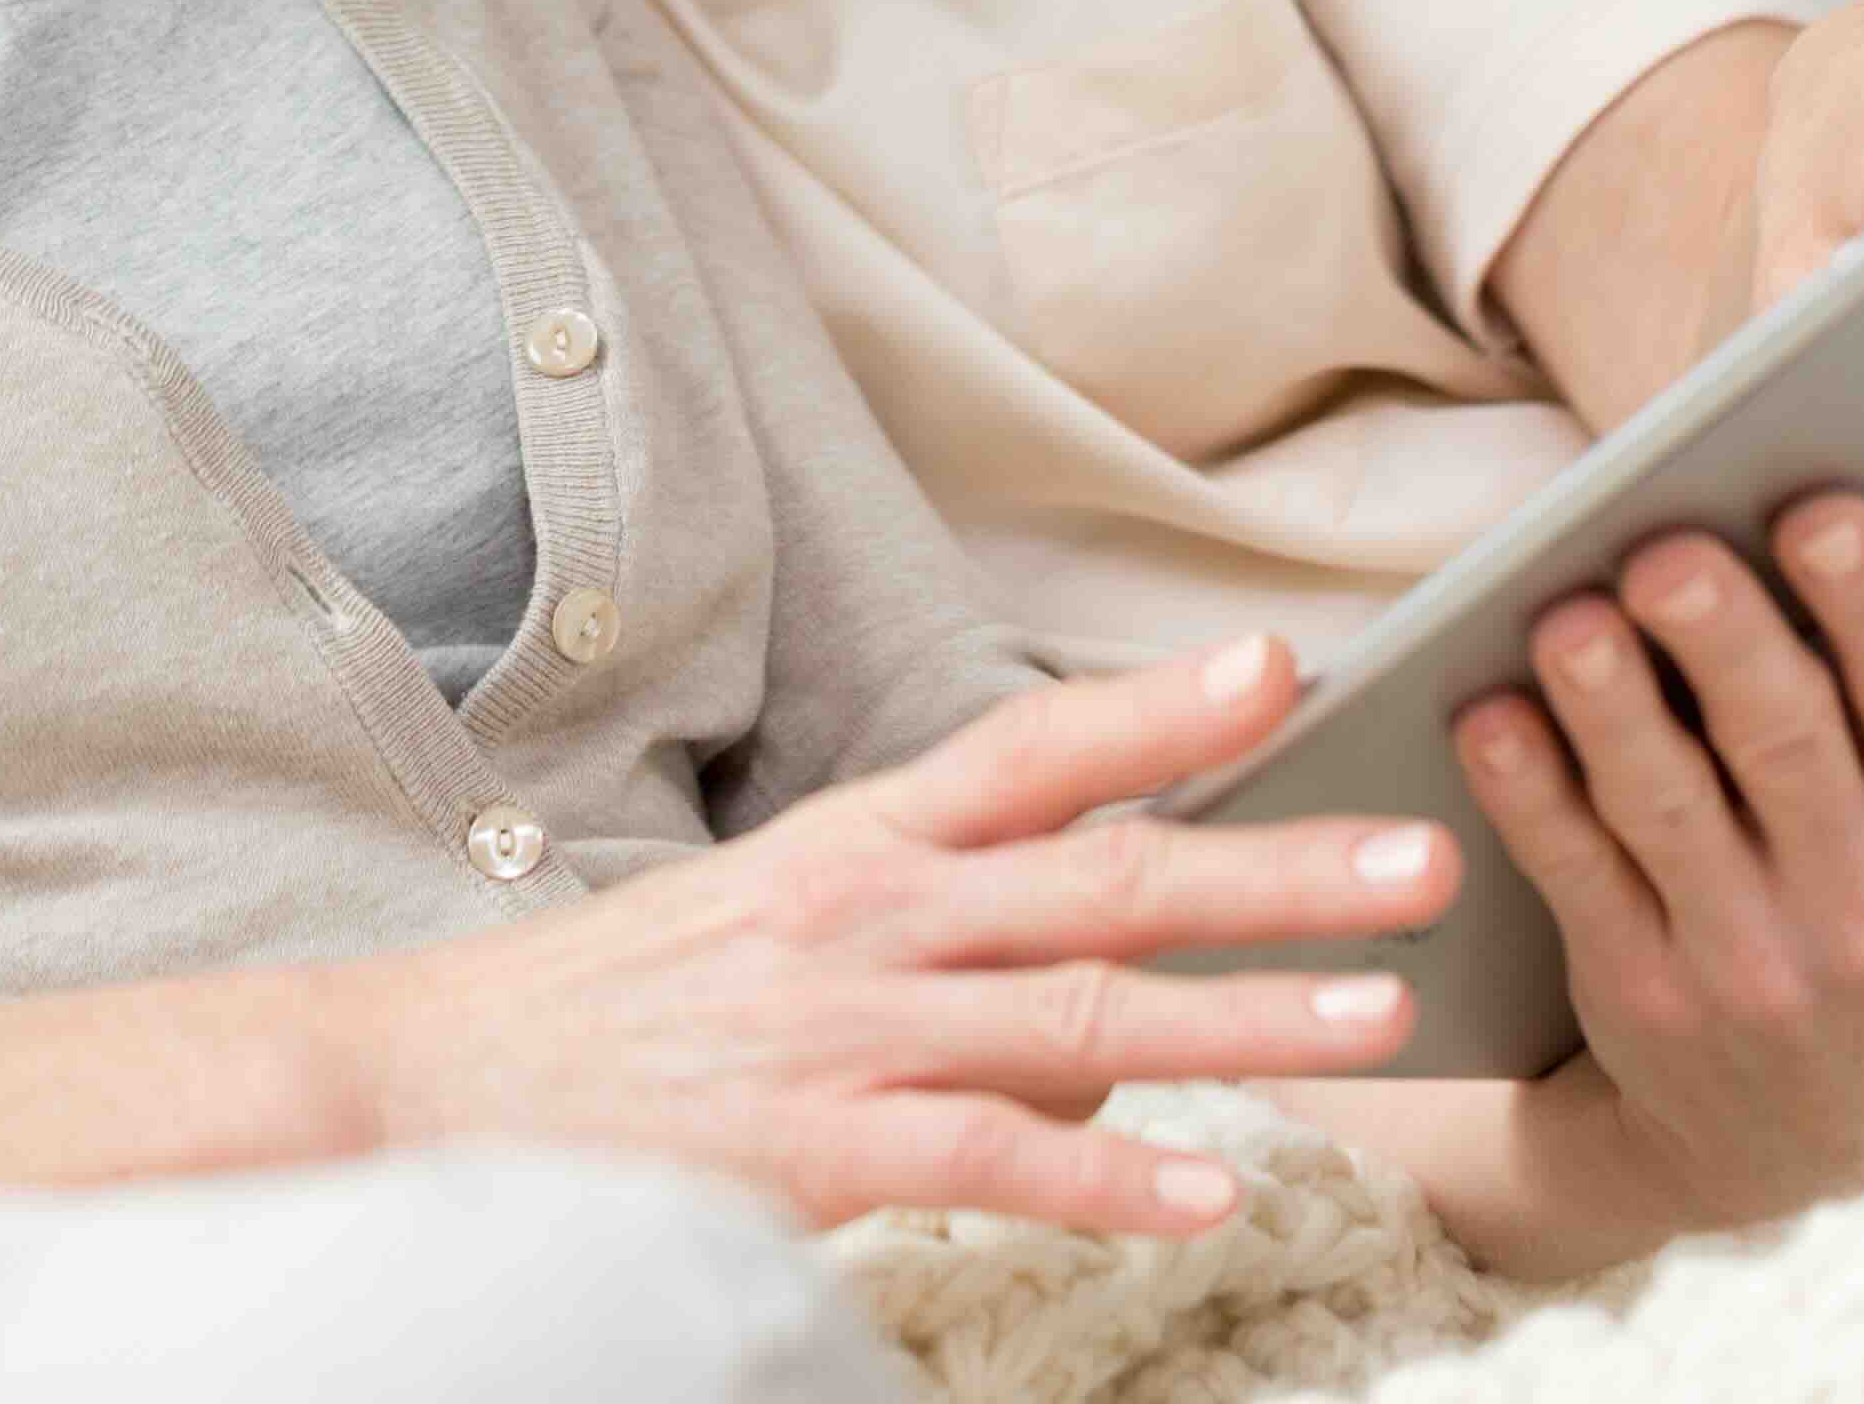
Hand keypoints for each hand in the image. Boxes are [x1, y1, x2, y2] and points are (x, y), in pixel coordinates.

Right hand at [326, 635, 1458, 1234]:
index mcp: (861, 841)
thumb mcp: (786, 931)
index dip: (1162, 708)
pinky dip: (1103, 1174)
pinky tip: (1205, 1191)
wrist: (438, 1086)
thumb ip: (950, 945)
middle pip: (1106, 872)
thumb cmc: (631, 1014)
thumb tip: (1117, 1016)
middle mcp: (868, 913)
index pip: (1031, 749)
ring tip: (1381, 1022)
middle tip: (1424, 856)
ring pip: (1081, 1009)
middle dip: (1281, 866)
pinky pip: (986, 1159)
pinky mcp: (813, 1150)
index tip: (1288, 672)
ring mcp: (844, 1030)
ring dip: (1247, 1018)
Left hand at [1282, 498, 1863, 1278]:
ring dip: (1610, 712)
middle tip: (1665, 548)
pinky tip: (1488, 712)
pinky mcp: (1640, 994)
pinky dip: (1528, 794)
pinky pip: (1575, 878)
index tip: (1819, 512)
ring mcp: (1749, 961)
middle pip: (1788, 748)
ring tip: (1565, 612)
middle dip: (1727, 643)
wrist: (1815, 1131)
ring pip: (1670, 814)